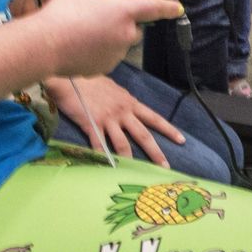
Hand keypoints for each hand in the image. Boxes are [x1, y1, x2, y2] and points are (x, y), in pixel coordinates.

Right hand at [37, 0, 182, 78]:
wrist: (43, 46)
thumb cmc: (61, 14)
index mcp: (124, 13)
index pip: (155, 8)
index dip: (169, 7)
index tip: (179, 8)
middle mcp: (126, 35)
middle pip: (135, 27)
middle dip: (125, 22)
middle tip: (104, 15)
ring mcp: (116, 54)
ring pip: (122, 43)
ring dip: (113, 37)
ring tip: (89, 30)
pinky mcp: (104, 67)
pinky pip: (109, 57)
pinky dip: (101, 51)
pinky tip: (83, 45)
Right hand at [48, 73, 185, 166]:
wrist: (70, 77)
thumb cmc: (90, 81)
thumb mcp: (113, 89)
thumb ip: (122, 99)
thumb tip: (127, 105)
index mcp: (130, 103)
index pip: (154, 118)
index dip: (168, 130)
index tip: (181, 140)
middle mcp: (123, 112)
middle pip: (143, 135)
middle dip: (156, 152)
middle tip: (165, 167)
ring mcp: (108, 119)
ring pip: (123, 144)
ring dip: (131, 160)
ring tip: (137, 174)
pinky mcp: (91, 125)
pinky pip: (98, 145)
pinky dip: (103, 158)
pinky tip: (107, 169)